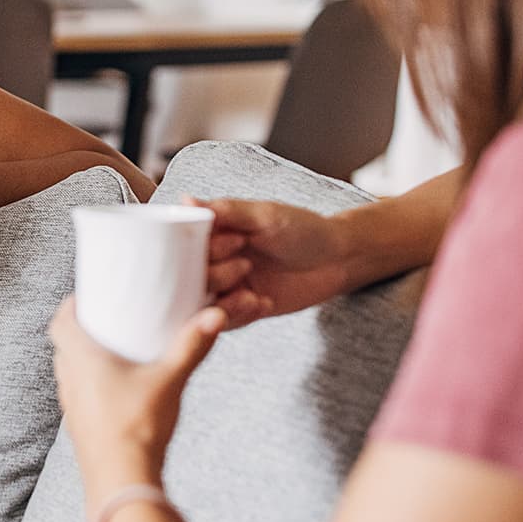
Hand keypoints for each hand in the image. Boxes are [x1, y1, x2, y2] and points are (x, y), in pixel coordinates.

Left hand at [49, 297, 226, 505]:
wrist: (122, 480)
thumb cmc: (137, 427)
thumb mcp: (169, 379)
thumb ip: (191, 345)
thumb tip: (215, 315)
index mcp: (81, 359)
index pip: (59, 322)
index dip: (69, 308)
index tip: (88, 299)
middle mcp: (69, 381)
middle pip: (63, 346)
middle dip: (81, 332)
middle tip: (107, 322)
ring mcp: (71, 408)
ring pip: (70, 373)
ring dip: (84, 361)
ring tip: (114, 354)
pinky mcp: (80, 429)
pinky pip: (79, 397)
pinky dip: (91, 387)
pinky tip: (118, 391)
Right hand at [190, 196, 353, 328]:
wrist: (337, 258)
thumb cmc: (302, 228)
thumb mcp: (264, 215)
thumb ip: (225, 211)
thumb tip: (185, 199)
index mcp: (213, 235)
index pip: (185, 247)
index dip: (204, 249)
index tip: (233, 242)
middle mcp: (214, 262)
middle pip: (191, 279)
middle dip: (215, 276)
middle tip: (245, 264)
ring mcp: (228, 288)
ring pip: (204, 305)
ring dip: (225, 302)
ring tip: (250, 294)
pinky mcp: (243, 309)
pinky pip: (228, 322)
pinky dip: (242, 314)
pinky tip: (264, 302)